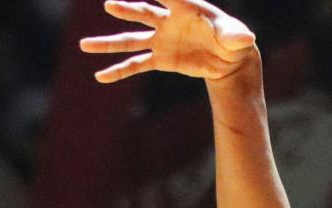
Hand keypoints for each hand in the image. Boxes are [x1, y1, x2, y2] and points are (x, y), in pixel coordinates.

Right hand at [80, 0, 255, 83]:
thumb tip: (247, 38)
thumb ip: (236, 35)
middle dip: (127, 9)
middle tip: (110, 4)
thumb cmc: (232, 39)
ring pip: (130, 40)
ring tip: (84, 46)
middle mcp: (168, 21)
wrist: (228, 57)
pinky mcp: (161, 59)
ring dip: (108, 43)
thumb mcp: (236, 37)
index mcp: (185, 7)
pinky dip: (118, 71)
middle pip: (143, 13)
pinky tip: (101, 76)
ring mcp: (161, 40)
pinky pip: (135, 65)